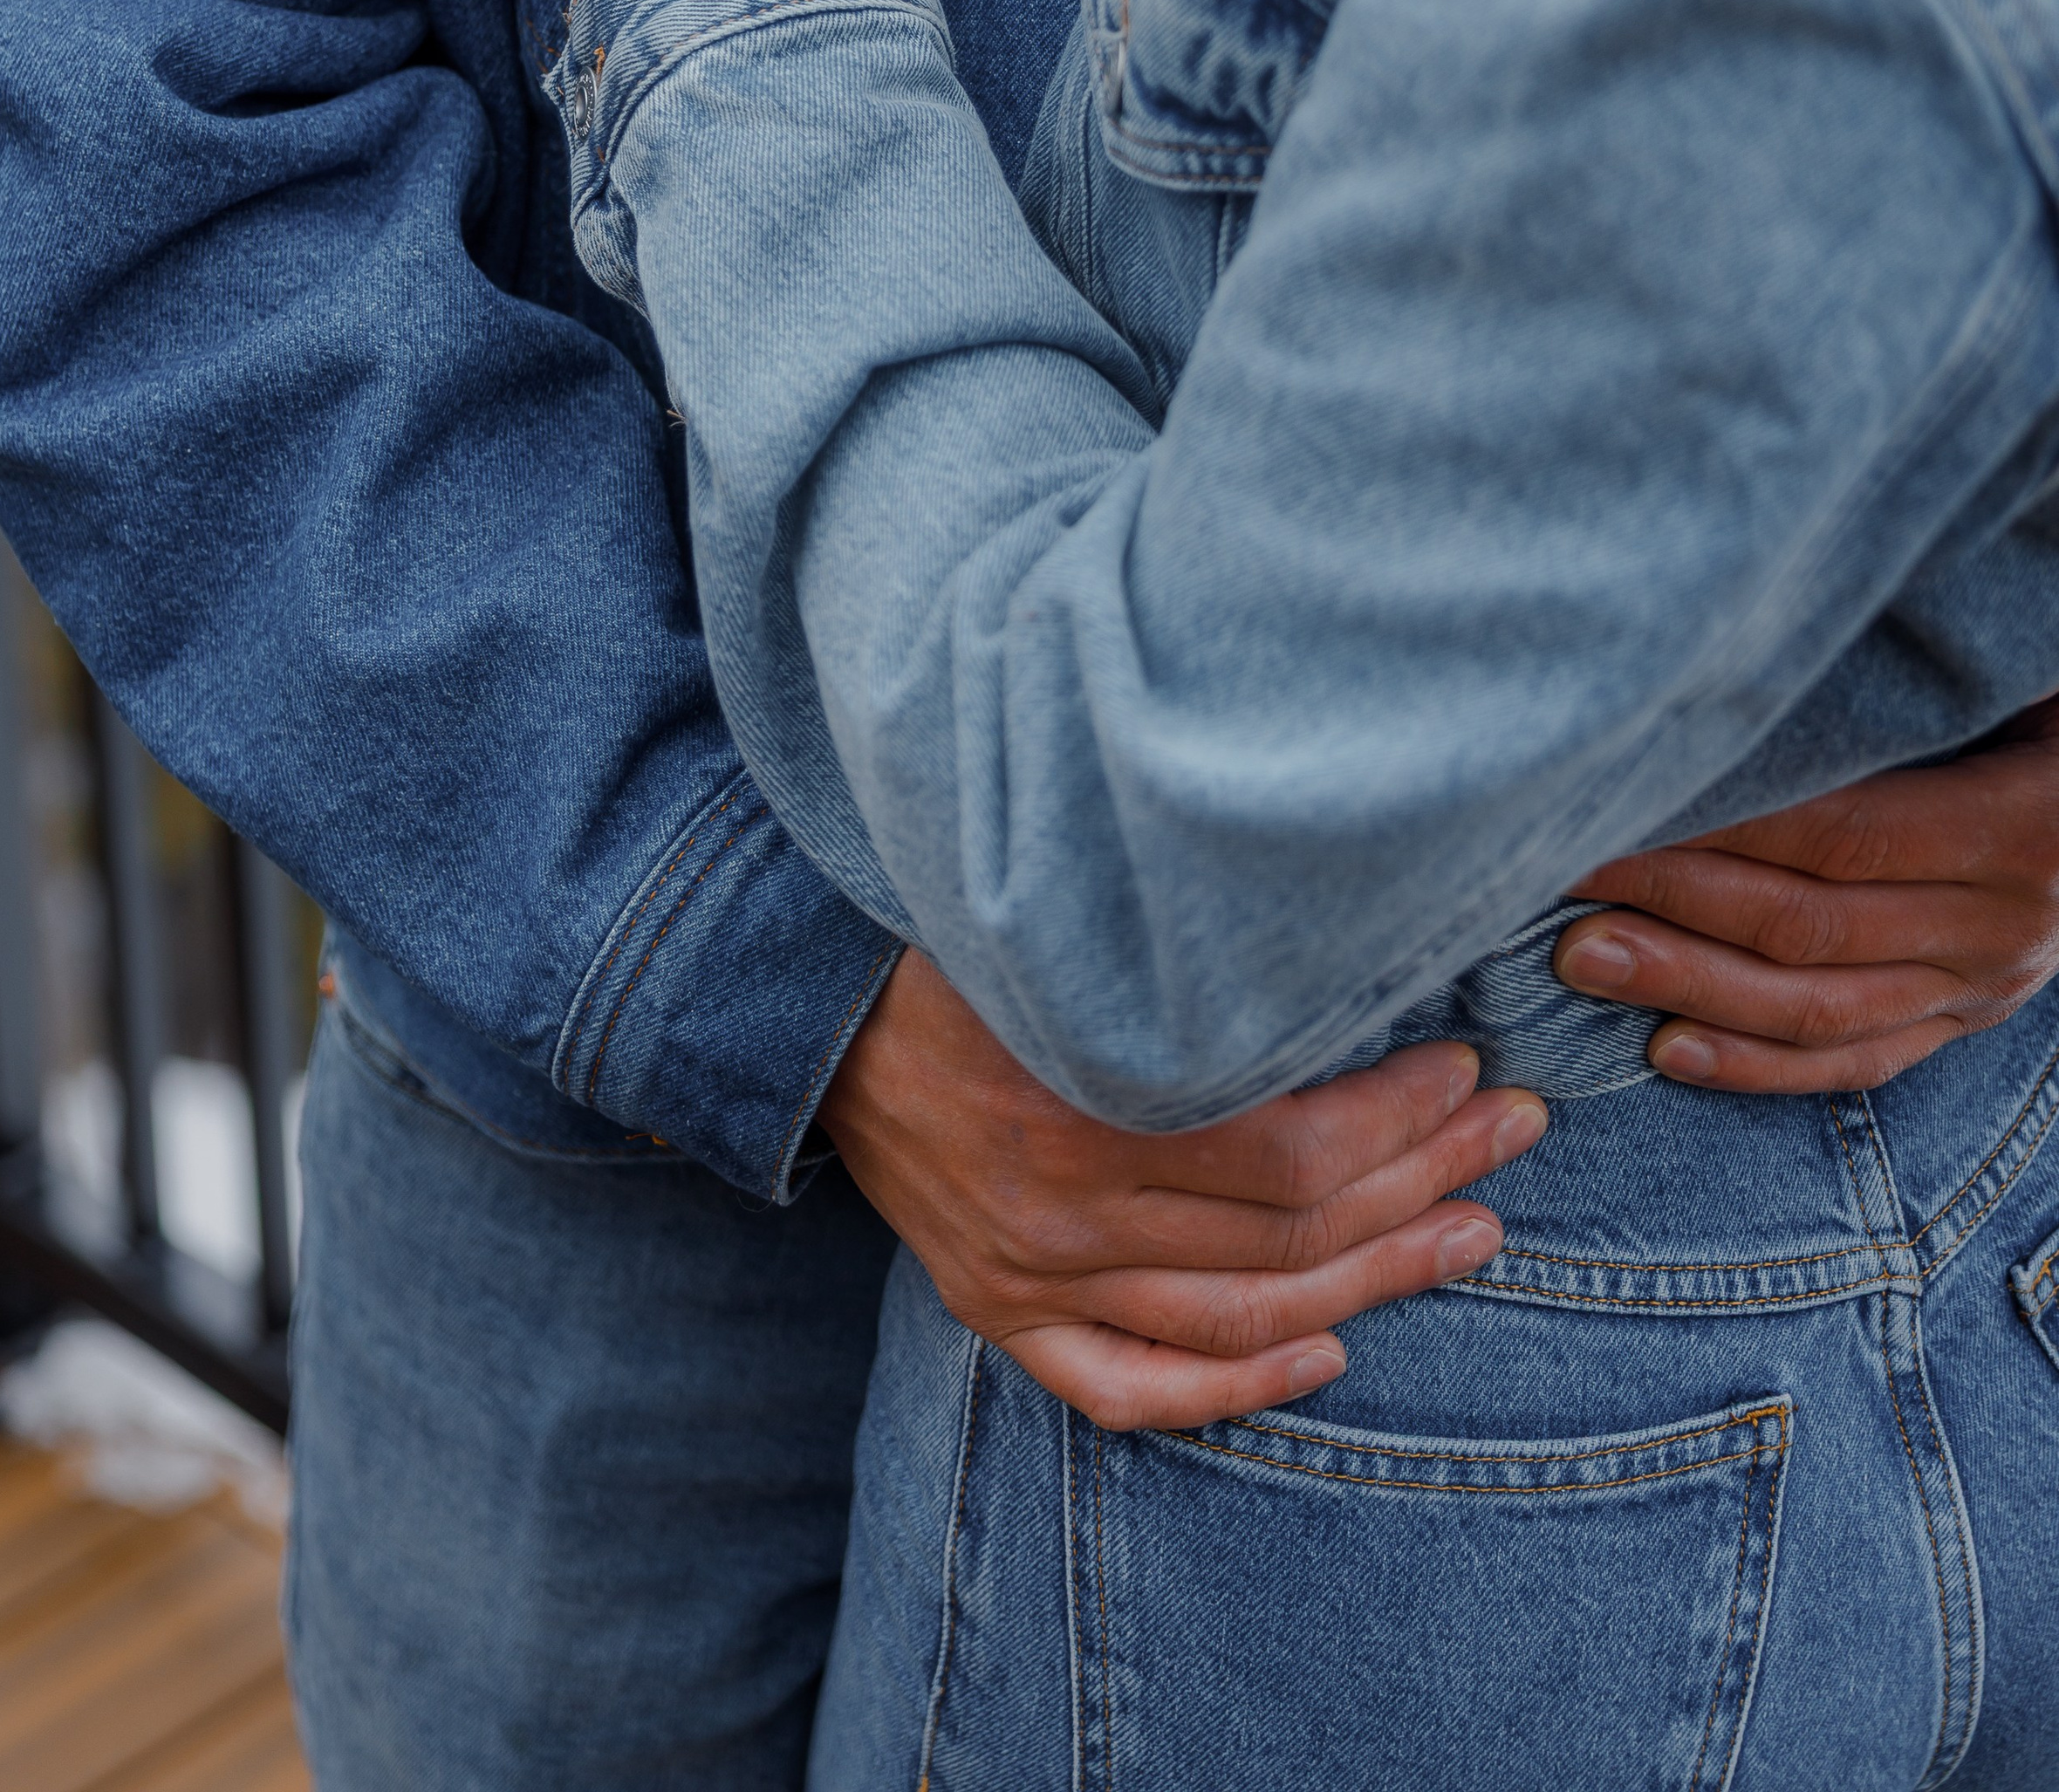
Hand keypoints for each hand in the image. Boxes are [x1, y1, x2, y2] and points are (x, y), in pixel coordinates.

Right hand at [818, 951, 1549, 1430]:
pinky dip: (1237, 1390)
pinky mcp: (997, 1312)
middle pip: (1286, 1229)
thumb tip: (1340, 962)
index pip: (1286, 1145)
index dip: (1395, 1116)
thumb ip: (1178, 971)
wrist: (813, 1009)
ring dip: (1374, 1276)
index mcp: (1078, 1102)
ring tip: (1472, 1233)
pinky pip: (1129, 1387)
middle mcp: (1058, 1208)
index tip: (1464, 1066)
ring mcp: (1027, 1276)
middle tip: (1511, 1134)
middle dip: (1422, 1180)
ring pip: (1238, 1313)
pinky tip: (1330, 1352)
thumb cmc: (956, 943)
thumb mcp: (1063, 934)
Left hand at [1556, 695, 2058, 1091]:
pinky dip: (1758, 1067)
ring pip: (1821, 1008)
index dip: (1719, 830)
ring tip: (1582, 961)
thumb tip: (1774, 645)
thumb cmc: (2039, 699)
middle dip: (1671, 906)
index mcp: (2022, 825)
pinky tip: (1666, 1049)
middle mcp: (2007, 922)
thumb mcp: (2007, 681)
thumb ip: (1914, 683)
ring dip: (1690, 988)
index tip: (1611, 808)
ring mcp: (1990, 986)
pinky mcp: (1968, 1020)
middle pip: (1812, 926)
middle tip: (1560, 883)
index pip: (1841, 835)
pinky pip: (1858, 1060)